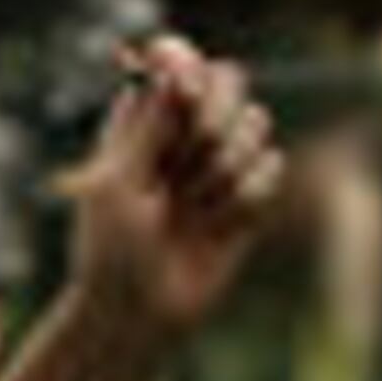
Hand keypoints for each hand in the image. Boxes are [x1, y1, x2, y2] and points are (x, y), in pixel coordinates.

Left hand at [59, 33, 287, 349]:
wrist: (135, 317)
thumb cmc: (110, 255)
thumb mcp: (114, 183)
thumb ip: (146, 123)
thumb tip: (173, 63)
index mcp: (146, 120)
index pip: (183, 63)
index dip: (189, 67)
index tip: (183, 88)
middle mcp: (187, 134)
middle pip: (231, 80)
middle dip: (213, 118)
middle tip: (184, 161)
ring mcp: (220, 164)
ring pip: (256, 124)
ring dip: (223, 170)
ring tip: (189, 211)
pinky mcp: (248, 199)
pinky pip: (271, 170)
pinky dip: (244, 200)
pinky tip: (216, 230)